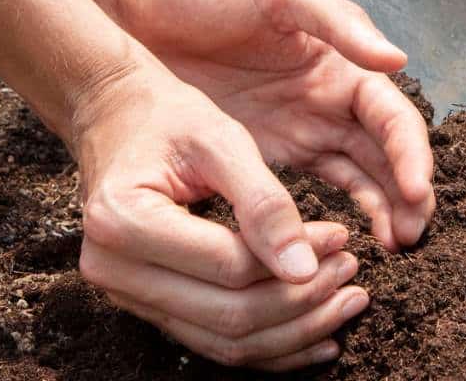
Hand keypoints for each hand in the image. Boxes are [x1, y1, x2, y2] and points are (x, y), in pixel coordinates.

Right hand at [73, 63, 368, 370]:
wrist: (117, 119)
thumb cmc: (169, 119)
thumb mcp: (220, 140)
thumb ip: (263, 202)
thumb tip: (305, 268)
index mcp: (124, 221)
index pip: (230, 266)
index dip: (296, 258)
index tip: (343, 237)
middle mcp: (113, 270)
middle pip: (228, 316)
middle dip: (302, 302)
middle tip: (352, 271)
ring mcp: (127, 295)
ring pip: (225, 342)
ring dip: (295, 330)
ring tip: (347, 302)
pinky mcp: (148, 305)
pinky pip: (215, 342)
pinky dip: (270, 346)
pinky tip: (319, 336)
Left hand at [109, 0, 433, 251]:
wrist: (139, 4)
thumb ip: (339, 23)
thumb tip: (398, 59)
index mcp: (344, 64)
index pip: (393, 117)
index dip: (410, 153)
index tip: (416, 190)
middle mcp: (332, 102)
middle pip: (386, 156)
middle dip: (407, 195)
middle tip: (410, 236)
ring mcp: (302, 130)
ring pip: (360, 178)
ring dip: (382, 211)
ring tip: (393, 249)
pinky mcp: (267, 154)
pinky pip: (314, 191)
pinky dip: (338, 216)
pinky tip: (345, 243)